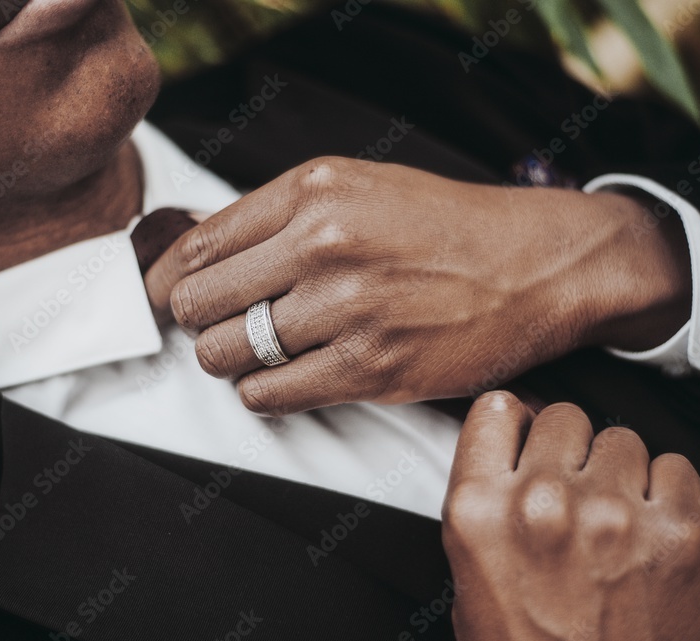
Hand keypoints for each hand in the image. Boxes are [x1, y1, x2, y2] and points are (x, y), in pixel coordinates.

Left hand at [146, 157, 689, 415]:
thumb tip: (198, 254)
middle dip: (196, 322)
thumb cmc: (445, 227)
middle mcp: (324, 245)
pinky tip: (283, 377)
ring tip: (255, 352)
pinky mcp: (371, 369)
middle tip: (214, 327)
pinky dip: (261, 392)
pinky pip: (270, 395)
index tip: (162, 298)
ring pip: (226, 354)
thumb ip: (280, 216)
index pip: (197, 245)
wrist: (537, 267)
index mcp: (314, 190)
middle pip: (198, 302)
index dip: (166, 279)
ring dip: (228, 360)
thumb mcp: (358, 187)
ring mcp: (347, 310)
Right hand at [442, 391, 699, 640]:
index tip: (525, 433)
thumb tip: (509, 447)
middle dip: (567, 451)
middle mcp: (543, 505)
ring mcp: (613, 515)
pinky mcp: (679, 533)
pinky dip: (666, 491)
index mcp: (480, 514)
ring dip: (618, 472)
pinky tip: (650, 528)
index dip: (514, 423)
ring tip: (614, 520)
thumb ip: (485, 505)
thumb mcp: (471, 583)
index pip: (496, 411)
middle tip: (573, 493)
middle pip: (562, 418)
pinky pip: (675, 466)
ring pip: (620, 438)